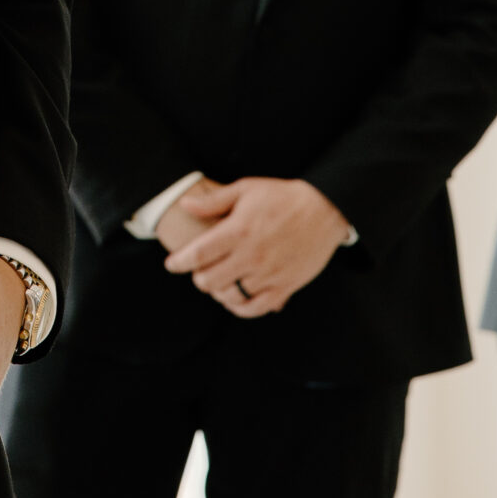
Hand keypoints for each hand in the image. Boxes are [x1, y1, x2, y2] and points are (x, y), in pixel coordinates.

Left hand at [162, 177, 351, 316]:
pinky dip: (240, 308)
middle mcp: (251, 256)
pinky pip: (255, 308)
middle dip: (198, 278)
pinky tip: (236, 299)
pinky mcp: (285, 286)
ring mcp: (269, 274)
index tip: (171, 264)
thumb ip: (213, 201)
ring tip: (217, 282)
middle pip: (209, 281)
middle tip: (199, 270)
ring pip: (231, 297)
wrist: (324, 210)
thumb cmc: (282, 196)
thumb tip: (185, 204)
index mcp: (238, 231)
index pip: (198, 255)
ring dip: (218, 292)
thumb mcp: (245, 189)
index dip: (179, 263)